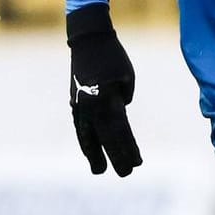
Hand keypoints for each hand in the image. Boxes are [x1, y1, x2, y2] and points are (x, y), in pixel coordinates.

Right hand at [67, 4, 141, 176]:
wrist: (88, 40)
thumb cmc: (113, 57)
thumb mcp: (126, 78)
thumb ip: (122, 102)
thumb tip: (116, 118)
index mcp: (108, 99)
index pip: (121, 131)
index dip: (129, 149)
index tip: (138, 163)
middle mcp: (92, 106)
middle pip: (105, 138)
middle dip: (115, 157)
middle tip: (126, 174)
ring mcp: (80, 105)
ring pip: (87, 135)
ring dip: (94, 154)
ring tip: (98, 170)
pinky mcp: (76, 102)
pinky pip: (80, 127)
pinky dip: (84, 140)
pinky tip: (88, 150)